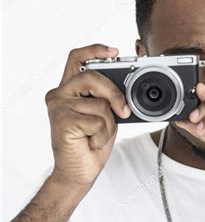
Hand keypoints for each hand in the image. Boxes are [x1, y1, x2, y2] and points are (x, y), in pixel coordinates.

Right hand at [45, 44, 130, 191]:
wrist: (79, 171)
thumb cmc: (92, 142)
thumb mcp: (106, 115)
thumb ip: (110, 98)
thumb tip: (130, 86)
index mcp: (70, 89)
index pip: (77, 58)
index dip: (95, 50)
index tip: (114, 51)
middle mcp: (60, 94)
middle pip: (93, 77)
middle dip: (114, 94)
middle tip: (124, 110)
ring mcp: (58, 107)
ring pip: (99, 103)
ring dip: (108, 123)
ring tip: (96, 134)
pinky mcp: (62, 121)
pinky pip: (98, 121)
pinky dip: (102, 134)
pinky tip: (91, 141)